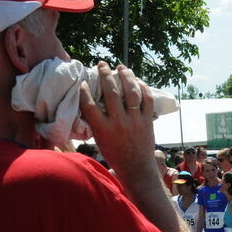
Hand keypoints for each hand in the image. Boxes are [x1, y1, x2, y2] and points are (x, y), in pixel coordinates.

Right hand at [79, 63, 155, 179]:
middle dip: (105, 75)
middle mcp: (119, 123)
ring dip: (126, 76)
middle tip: (102, 64)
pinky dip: (143, 88)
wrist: (136, 167)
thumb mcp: (100, 139)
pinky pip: (147, 99)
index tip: (84, 82)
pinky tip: (138, 81)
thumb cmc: (115, 154)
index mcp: (103, 129)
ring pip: (131, 92)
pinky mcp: (148, 120)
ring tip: (122, 67)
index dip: (85, 91)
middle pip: (111, 93)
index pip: (89, 105)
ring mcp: (135, 120)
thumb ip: (96, 122)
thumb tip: (92, 103)